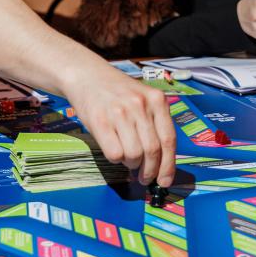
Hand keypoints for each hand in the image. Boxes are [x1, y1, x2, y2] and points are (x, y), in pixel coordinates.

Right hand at [68, 66, 175, 186]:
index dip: (168, 165)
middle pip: (152, 151)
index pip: (168, 139)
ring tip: (126, 156)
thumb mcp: (142, 99)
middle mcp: (140, 105)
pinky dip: (116, 158)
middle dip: (149, 170)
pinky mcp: (100, 121)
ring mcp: (120, 112)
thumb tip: (160, 163)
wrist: (87, 75)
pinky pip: (115, 154)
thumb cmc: (117, 92)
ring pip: (134, 155)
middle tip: (144, 177)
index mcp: (156, 99)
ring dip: (131, 164)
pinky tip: (113, 148)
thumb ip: (153, 123)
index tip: (164, 181)